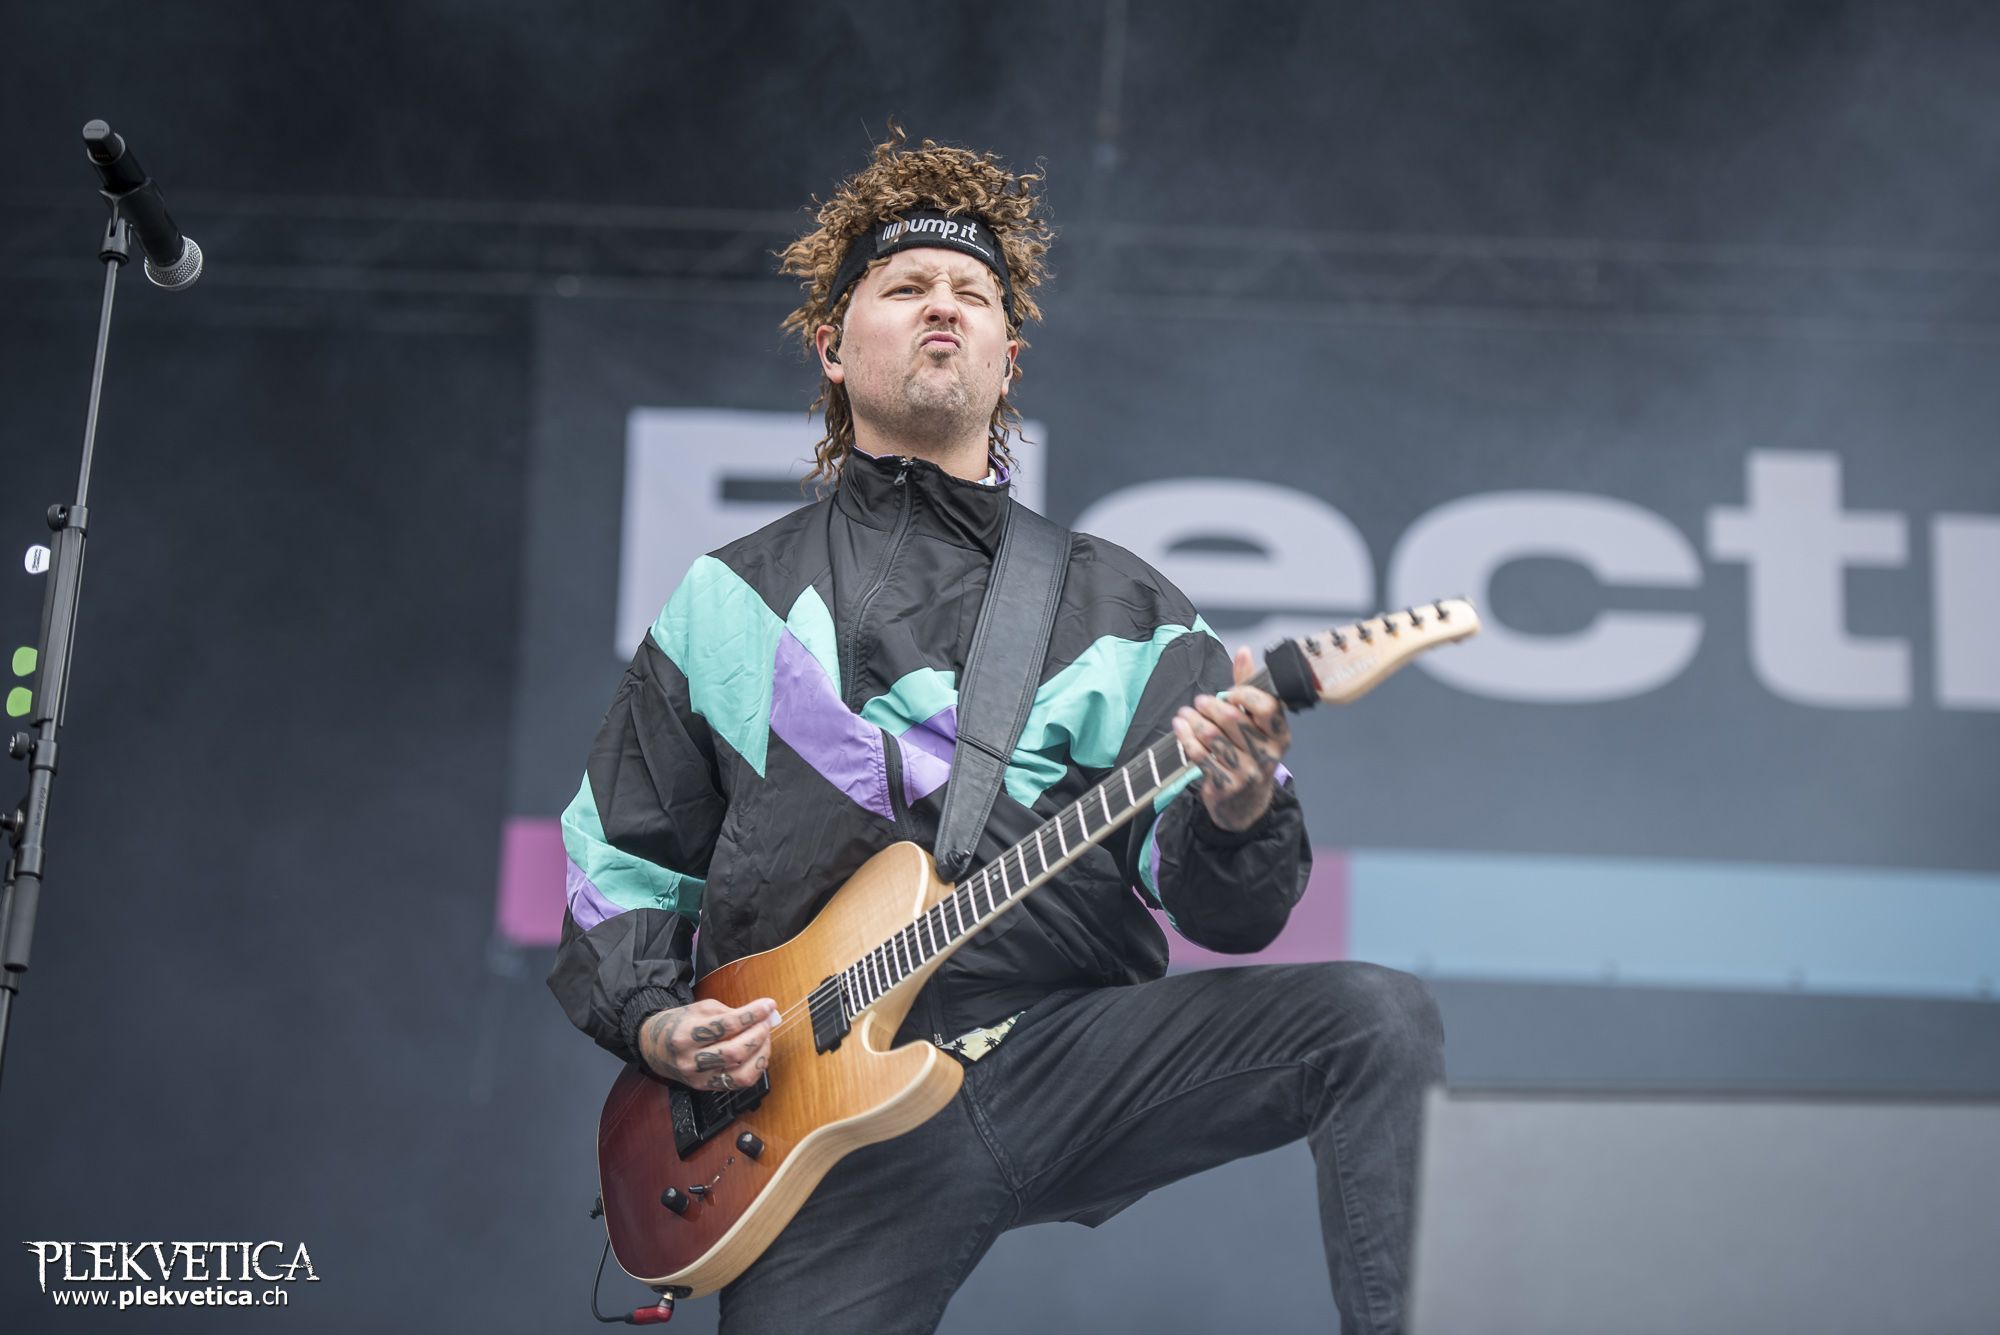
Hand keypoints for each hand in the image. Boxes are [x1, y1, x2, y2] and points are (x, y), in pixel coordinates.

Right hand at [638, 997, 779, 1090]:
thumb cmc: (679, 1024)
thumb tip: (763, 1014)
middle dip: (759, 1034)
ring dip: (761, 1053)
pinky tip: (758, 1053)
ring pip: (741, 1073)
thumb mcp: (699, 1009)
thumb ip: (730, 1012)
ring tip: (764, 1037)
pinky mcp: (706, 1088)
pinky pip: (739, 1083)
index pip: (726, 1025)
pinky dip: (755, 1068)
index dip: (752, 1014)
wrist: (653, 1047)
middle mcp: (691, 1060)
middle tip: (767, 1021)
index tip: (768, 1005)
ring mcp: (699, 1078)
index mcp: (685, 1034)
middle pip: (735, 1052)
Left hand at [1171, 645, 1292, 832]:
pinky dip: (1186, 738)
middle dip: (1211, 706)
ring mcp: (1248, 772)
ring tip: (1184, 714)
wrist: (1244, 802)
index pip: (1267, 707)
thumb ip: (1249, 687)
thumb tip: (1245, 652)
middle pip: (1234, 720)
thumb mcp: (1256, 723)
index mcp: (1281, 734)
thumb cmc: (1249, 752)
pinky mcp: (1226, 784)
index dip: (1245, 695)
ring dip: (1193, 721)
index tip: (1229, 693)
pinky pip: (1200, 755)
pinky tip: (1180, 728)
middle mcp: (1268, 754)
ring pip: (1213, 737)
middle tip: (1199, 701)